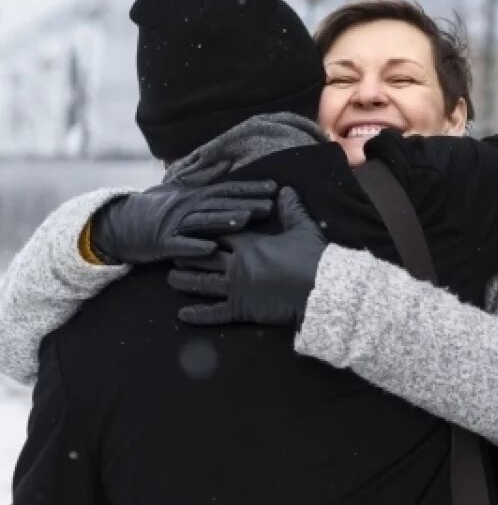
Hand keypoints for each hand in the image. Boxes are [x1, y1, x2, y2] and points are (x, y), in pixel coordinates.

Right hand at [90, 161, 277, 263]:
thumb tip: (227, 161)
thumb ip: (202, 174)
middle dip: (245, 204)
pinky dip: (193, 247)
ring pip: (202, 222)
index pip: (227, 189)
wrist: (118, 224)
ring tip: (244, 221)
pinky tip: (210, 248)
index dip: (250, 188)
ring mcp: (173, 225)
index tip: (275, 187)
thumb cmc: (152, 207)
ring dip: (223, 221)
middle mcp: (186, 207)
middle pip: (220, 204)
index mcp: (193, 195)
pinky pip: (179, 246)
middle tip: (270, 206)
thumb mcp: (176, 187)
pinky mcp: (161, 244)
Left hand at [167, 187, 328, 326]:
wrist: (321, 288)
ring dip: (184, 281)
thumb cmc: (313, 257)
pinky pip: (214, 313)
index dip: (204, 230)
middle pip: (203, 257)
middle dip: (186, 254)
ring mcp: (236, 287)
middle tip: (172, 252)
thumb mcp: (303, 228)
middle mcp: (236, 264)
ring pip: (201, 283)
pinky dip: (197, 315)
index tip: (189, 227)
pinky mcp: (241, 309)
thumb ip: (291, 209)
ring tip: (170, 278)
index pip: (219, 233)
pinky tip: (182, 315)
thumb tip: (285, 190)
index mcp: (249, 244)